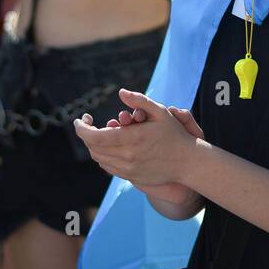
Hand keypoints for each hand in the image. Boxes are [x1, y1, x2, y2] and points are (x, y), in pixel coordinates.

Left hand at [74, 89, 199, 192]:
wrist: (187, 162)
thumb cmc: (174, 134)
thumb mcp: (161, 112)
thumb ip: (139, 100)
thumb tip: (120, 92)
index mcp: (132, 138)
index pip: (94, 136)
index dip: (82, 128)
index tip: (81, 119)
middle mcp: (127, 156)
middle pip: (93, 147)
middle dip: (86, 134)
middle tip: (88, 124)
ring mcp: (128, 169)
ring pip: (99, 158)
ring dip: (94, 145)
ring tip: (99, 134)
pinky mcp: (130, 176)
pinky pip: (108, 167)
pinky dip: (103, 156)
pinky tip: (109, 146)